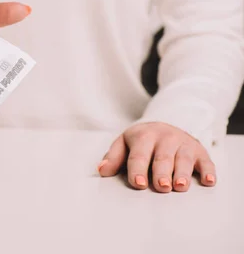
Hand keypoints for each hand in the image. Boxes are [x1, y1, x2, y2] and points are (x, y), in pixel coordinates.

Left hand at [97, 122, 215, 192]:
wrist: (165, 124)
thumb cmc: (141, 141)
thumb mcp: (124, 143)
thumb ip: (113, 157)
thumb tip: (102, 171)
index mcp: (143, 136)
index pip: (139, 155)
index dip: (138, 170)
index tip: (138, 183)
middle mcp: (165, 138)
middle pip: (163, 158)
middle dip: (162, 173)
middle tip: (161, 187)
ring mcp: (183, 143)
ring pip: (184, 159)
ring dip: (183, 173)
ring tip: (180, 186)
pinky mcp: (199, 151)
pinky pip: (206, 160)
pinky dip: (208, 171)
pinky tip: (208, 181)